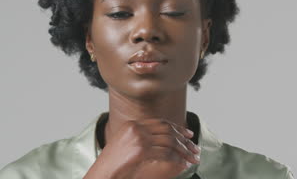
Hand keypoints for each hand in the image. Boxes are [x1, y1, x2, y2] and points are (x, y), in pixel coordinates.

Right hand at [83, 118, 200, 178]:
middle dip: (184, 139)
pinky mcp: (141, 150)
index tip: (188, 134)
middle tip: (195, 148)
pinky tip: (183, 164)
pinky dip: (177, 159)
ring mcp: (138, 138)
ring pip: (169, 141)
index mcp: (132, 124)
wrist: (101, 174)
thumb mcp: (125, 145)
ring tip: (193, 159)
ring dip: (184, 151)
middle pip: (168, 129)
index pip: (161, 122)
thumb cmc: (112, 165)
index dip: (177, 127)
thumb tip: (160, 140)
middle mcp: (136, 128)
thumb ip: (140, 138)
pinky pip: (166, 153)